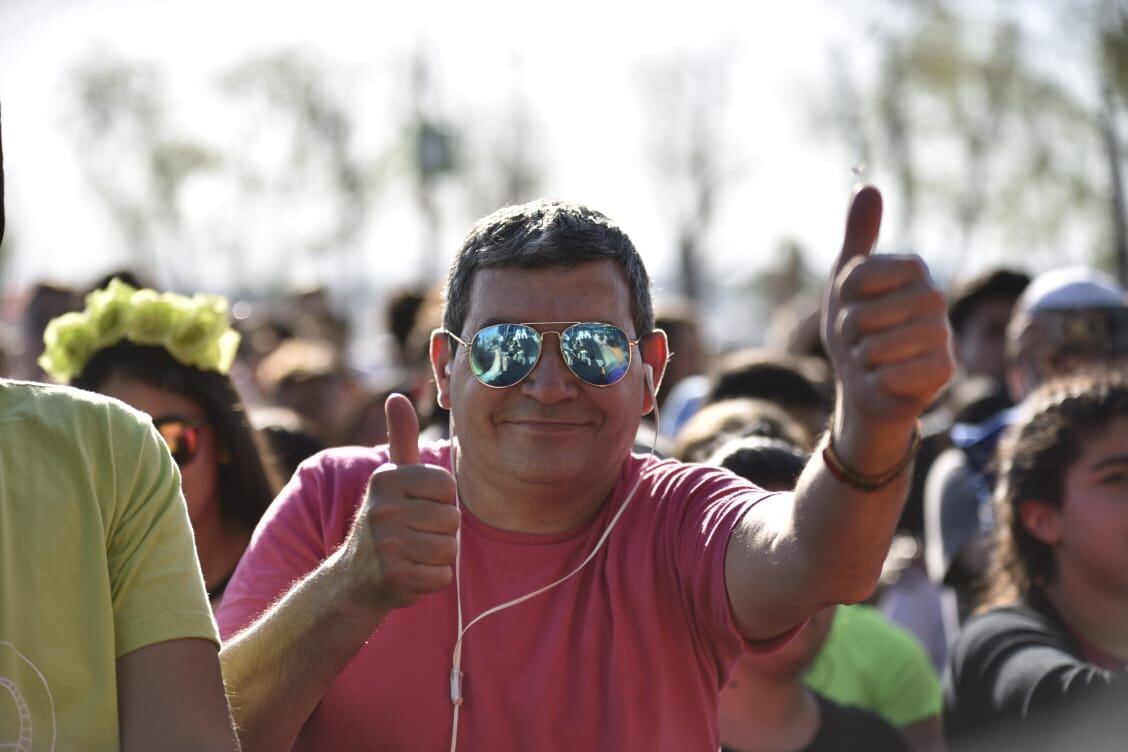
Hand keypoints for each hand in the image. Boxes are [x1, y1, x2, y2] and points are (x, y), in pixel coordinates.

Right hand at [337, 393, 458, 611]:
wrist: (353, 579)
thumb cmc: (386, 521)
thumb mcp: (392, 478)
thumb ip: (402, 438)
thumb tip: (397, 396)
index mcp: (387, 478)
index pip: (447, 486)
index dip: (442, 501)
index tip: (418, 507)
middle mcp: (382, 508)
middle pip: (452, 518)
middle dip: (441, 531)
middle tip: (414, 535)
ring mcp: (386, 544)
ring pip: (450, 548)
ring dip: (438, 556)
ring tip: (413, 553)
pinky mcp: (393, 577)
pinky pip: (442, 576)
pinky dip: (433, 579)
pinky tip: (410, 573)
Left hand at [821, 186, 953, 428]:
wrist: (868, 384)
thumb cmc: (858, 329)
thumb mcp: (847, 281)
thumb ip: (858, 236)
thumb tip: (869, 187)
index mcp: (912, 269)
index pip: (855, 278)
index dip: (842, 298)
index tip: (852, 306)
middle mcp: (934, 297)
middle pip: (861, 316)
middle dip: (849, 334)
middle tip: (862, 339)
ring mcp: (943, 334)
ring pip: (874, 348)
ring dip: (862, 360)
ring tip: (874, 359)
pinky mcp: (944, 371)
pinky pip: (891, 376)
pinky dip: (877, 382)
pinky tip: (888, 380)